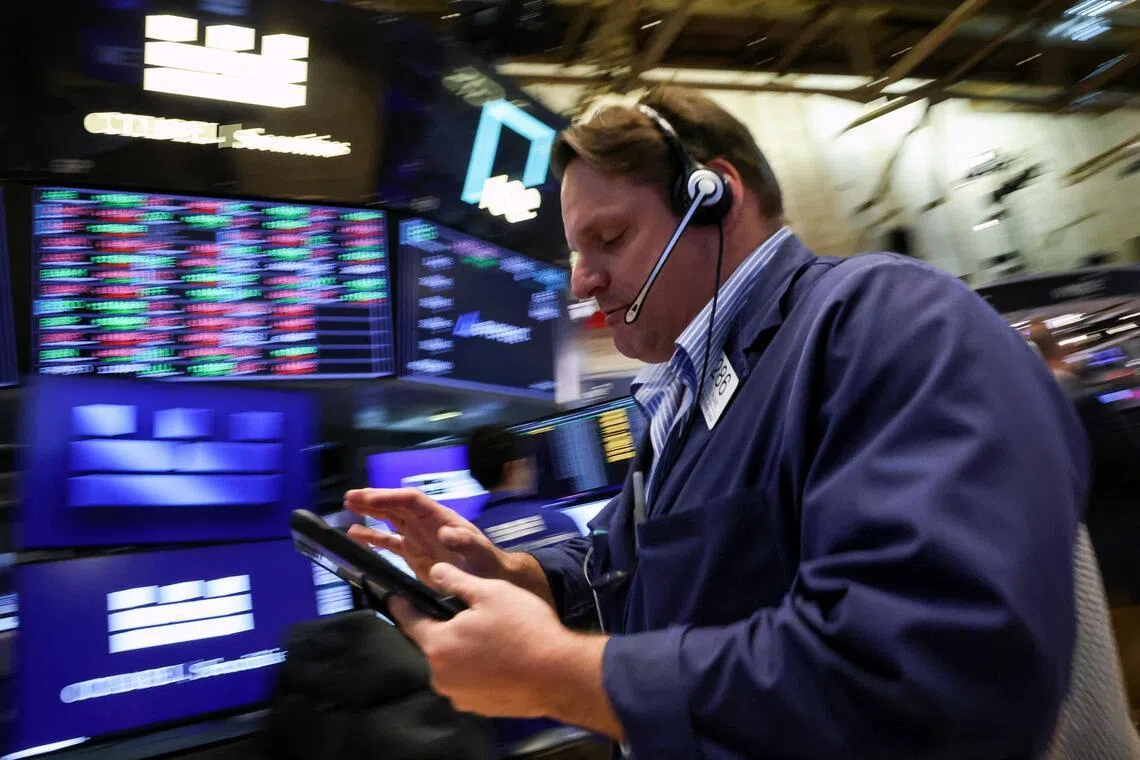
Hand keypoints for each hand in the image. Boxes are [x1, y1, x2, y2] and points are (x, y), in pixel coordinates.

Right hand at [343, 488, 508, 585]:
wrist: (490, 579)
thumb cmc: (487, 563)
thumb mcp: (479, 552)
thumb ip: (465, 542)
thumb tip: (445, 533)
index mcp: (439, 518)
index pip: (410, 501)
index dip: (389, 497)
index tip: (368, 497)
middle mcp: (425, 524)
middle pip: (396, 505)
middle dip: (374, 499)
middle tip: (350, 496)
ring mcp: (417, 537)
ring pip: (389, 520)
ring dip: (370, 512)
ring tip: (348, 506)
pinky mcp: (413, 554)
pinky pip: (388, 542)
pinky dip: (372, 538)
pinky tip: (355, 534)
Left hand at [389, 562, 589, 718]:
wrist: (559, 675)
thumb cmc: (523, 628)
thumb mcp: (490, 593)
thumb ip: (455, 581)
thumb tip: (434, 571)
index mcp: (437, 645)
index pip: (409, 621)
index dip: (402, 606)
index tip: (395, 597)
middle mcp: (441, 676)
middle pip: (433, 645)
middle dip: (444, 628)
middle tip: (470, 615)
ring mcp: (460, 696)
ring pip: (453, 665)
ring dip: (462, 651)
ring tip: (490, 637)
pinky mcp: (480, 708)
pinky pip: (470, 682)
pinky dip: (478, 670)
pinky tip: (500, 659)